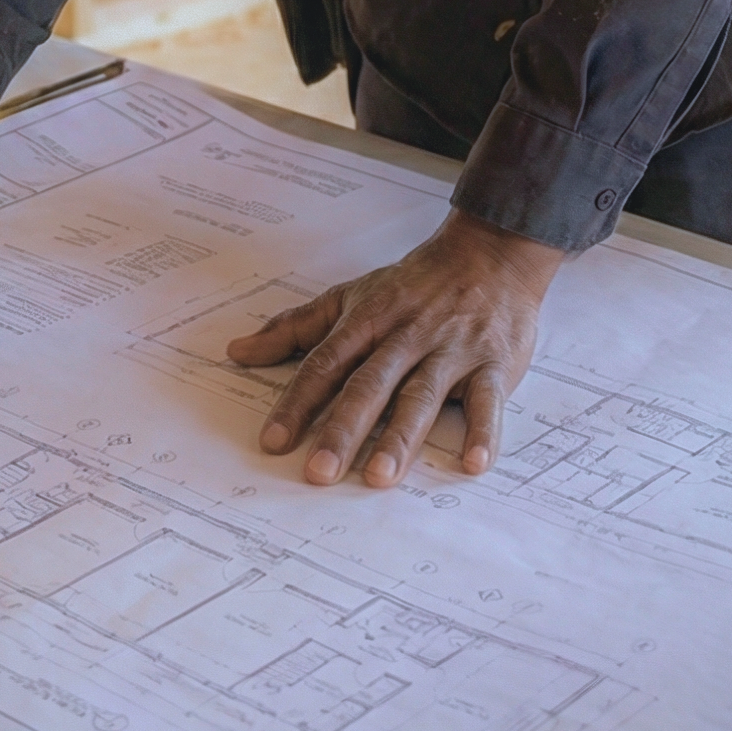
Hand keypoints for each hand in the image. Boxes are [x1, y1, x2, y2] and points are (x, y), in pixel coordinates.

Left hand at [226, 209, 565, 488]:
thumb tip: (238, 352)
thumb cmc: (412, 284)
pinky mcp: (493, 364)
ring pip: (421, 395)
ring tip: (379, 476)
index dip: (297, 402)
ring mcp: (450, 351)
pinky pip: (488, 400)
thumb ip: (294, 327)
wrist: (489, 253)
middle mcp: (405, 336)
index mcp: (367, 321)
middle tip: (319, 472)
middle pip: (369, 386)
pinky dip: (483, 431)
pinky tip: (473, 463)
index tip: (273, 440)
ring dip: (401, 437)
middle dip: (343, 430)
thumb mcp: (349, 296)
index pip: (324, 365)